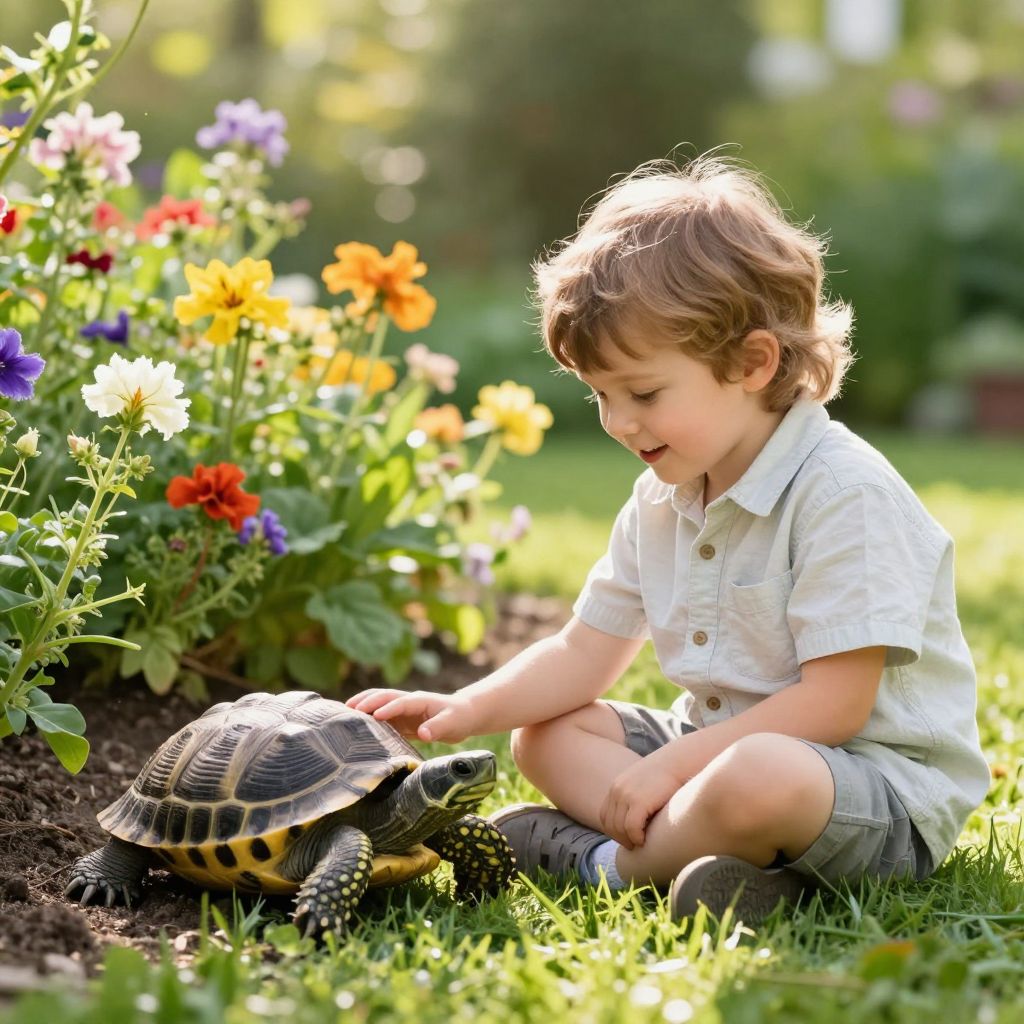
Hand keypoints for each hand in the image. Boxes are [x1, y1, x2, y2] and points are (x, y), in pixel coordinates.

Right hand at [345, 688, 477, 742]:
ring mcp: (403, 710)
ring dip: (363, 706)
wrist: (464, 716)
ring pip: (379, 704)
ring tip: (344, 712)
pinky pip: (382, 718)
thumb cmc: (459, 718)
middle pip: (384, 697)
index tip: (375, 716)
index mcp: (419, 701)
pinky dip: (369, 719)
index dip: (388, 708)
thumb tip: (423, 734)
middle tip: (348, 709)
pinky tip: (356, 727)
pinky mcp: (402, 721)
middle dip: (367, 701)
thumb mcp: (452, 724)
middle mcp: (408, 702)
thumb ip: (438, 728)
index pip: (400, 702)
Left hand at [598, 757, 682, 849]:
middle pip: (610, 824)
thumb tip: (639, 820)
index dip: (614, 831)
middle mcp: (617, 790)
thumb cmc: (667, 776)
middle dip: (621, 839)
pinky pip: (630, 827)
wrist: (679, 762)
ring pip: (619, 828)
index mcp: (617, 786)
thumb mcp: (644, 785)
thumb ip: (636, 798)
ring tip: (641, 843)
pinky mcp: (639, 801)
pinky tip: (644, 840)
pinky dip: (636, 838)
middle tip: (634, 846)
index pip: (605, 816)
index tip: (628, 839)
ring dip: (628, 840)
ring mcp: (626, 795)